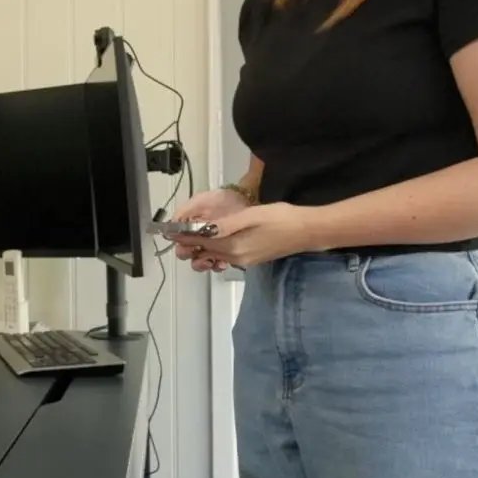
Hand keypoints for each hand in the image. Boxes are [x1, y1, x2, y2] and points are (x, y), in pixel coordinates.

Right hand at [168, 188, 251, 272]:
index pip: (176, 238)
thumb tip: (172, 225)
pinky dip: (216, 266)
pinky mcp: (224, 253)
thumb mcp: (202, 201)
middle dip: (189, 254)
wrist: (246, 203)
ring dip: (201, 263)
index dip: (179, 242)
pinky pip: (215, 264)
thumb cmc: (223, 201)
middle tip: (197, 251)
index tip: (186, 243)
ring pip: (198, 261)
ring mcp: (210, 246)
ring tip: (210, 260)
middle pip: (185, 252)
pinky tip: (221, 262)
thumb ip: (185, 211)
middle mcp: (197, 237)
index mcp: (188, 225)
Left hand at [184, 202, 318, 268]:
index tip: (170, 231)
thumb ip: (225, 225)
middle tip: (178, 232)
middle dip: (190, 244)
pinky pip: (226, 256)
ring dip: (202, 247)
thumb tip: (201, 229)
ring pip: (214, 256)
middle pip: (205, 252)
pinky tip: (215, 239)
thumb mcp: (251, 216)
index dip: (184, 236)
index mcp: (234, 246)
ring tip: (192, 235)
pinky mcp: (251, 259)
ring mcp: (244, 260)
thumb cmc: (280, 219)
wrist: (307, 231)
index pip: (201, 242)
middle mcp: (236, 257)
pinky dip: (216, 250)